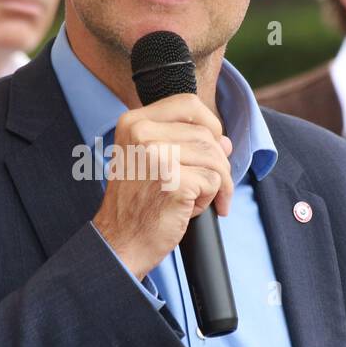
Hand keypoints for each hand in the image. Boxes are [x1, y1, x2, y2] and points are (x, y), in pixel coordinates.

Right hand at [93, 94, 233, 278]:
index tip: (212, 149)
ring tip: (196, 200)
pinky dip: (211, 199)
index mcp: (134, 123)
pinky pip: (214, 181)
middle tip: (209, 188)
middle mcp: (142, 134)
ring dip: (216, 183)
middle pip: (206, 134)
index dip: (210, 124)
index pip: (188, 105)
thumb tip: (225, 140)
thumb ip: (184, 144)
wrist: (120, 242)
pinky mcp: (173, 181)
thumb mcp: (149, 162)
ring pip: (215, 157)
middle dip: (217, 163)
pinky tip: (190, 211)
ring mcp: (157, 156)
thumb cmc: (136, 204)